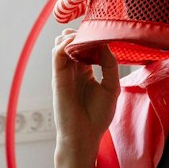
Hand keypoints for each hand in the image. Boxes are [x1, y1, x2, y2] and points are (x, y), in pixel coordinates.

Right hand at [53, 31, 119, 157]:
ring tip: (85, 37)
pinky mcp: (57, 76)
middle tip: (92, 32)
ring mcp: (64, 72)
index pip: (86, 48)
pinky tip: (76, 43)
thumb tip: (104, 44)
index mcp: (86, 72)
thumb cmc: (98, 116)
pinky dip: (64, 44)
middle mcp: (74, 70)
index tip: (103, 33)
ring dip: (72, 36)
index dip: (92, 38)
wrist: (84, 135)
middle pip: (72, 42)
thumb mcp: (112, 86)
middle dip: (81, 33)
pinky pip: (57, 54)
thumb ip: (109, 64)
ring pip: (62, 44)